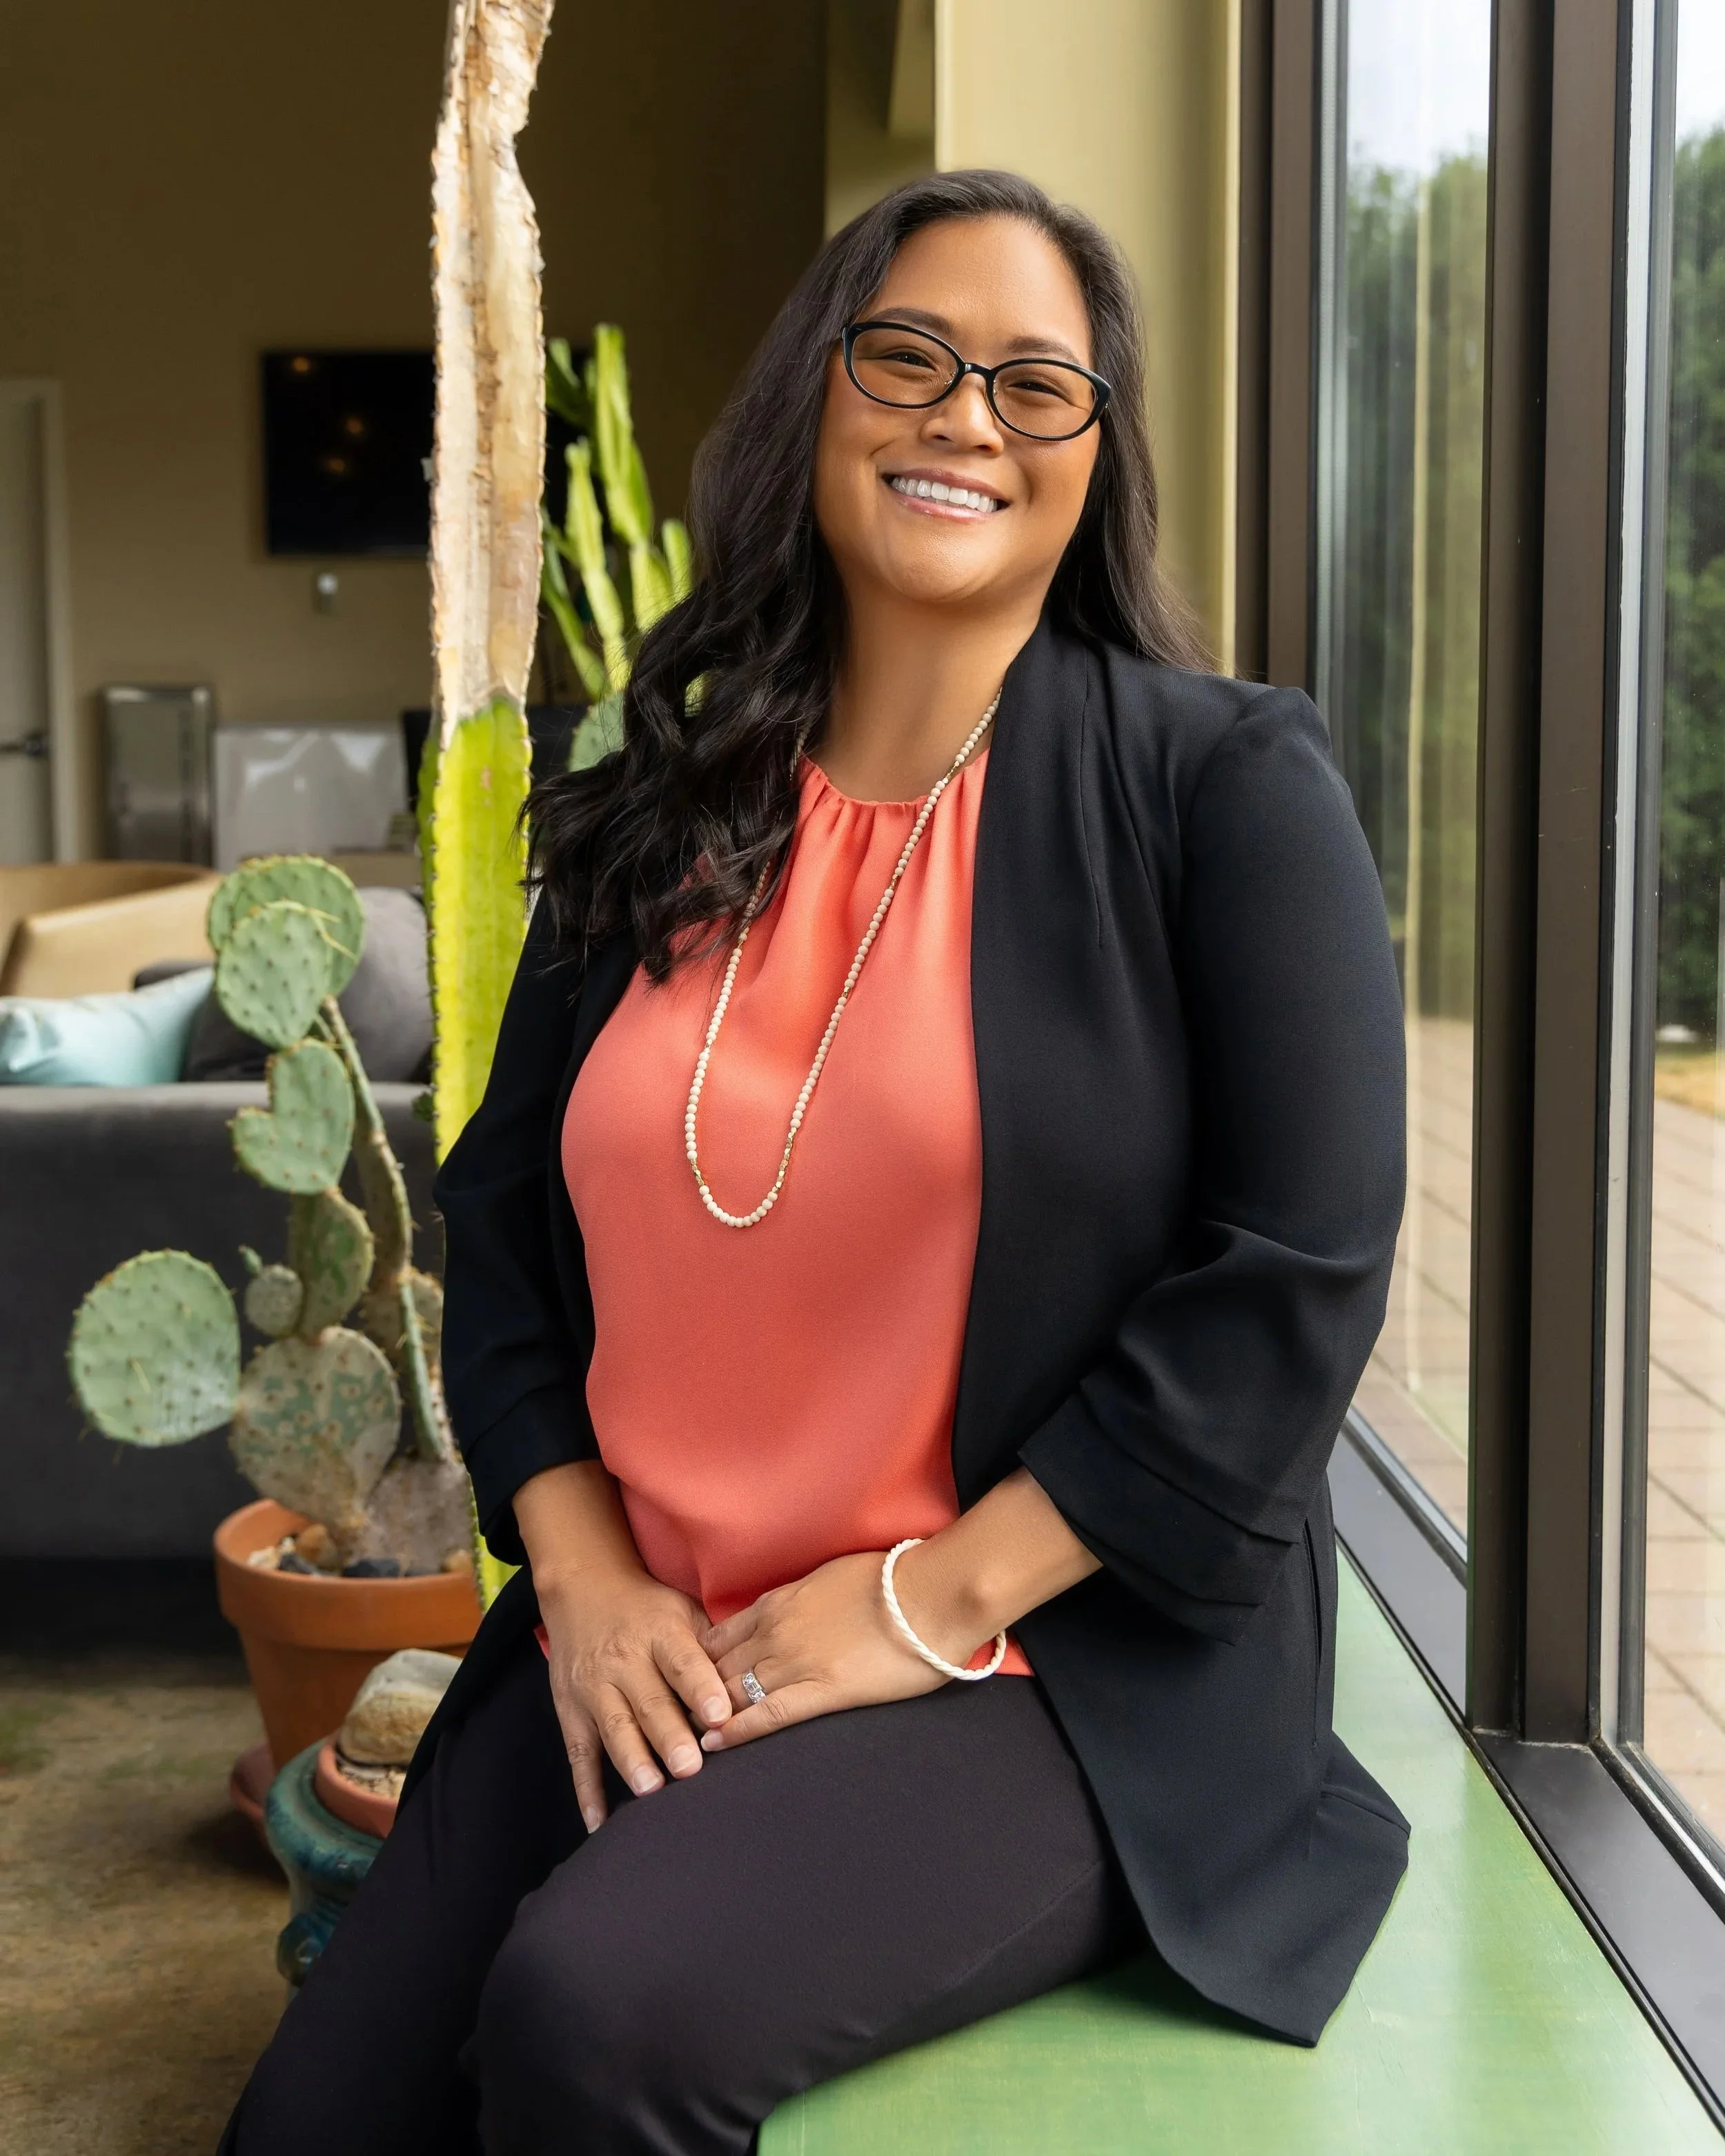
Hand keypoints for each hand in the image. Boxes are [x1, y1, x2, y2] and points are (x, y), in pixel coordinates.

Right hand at [537, 1564, 732, 1830]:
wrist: (583, 1589)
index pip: (683, 1662)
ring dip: (632, 1760)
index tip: (721, 1715)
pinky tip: (597, 1821)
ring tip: (650, 1789)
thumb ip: (712, 1646)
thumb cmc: (647, 1608)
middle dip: (670, 1736)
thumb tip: (751, 1683)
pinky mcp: (571, 1711)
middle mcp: (625, 1660)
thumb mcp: (681, 1611)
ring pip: (614, 1727)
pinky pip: (578, 1753)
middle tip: (691, 1768)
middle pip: (650, 1702)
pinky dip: (586, 1790)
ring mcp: (594, 1687)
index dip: (701, 1688)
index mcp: (660, 1633)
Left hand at [701, 1546, 981, 1750]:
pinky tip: (715, 1744)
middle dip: (692, 1692)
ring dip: (707, 1713)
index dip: (697, 1661)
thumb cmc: (891, 1580)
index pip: (720, 1636)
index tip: (684, 1682)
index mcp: (779, 1601)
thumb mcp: (829, 1576)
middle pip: (718, 1667)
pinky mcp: (824, 1691)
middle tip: (673, 1717)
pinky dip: (736, 1730)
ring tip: (683, 1736)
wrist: (931, 1595)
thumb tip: (786, 1612)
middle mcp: (777, 1631)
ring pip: (734, 1690)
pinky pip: (768, 1715)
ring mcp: (797, 1662)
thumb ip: (800, 1597)